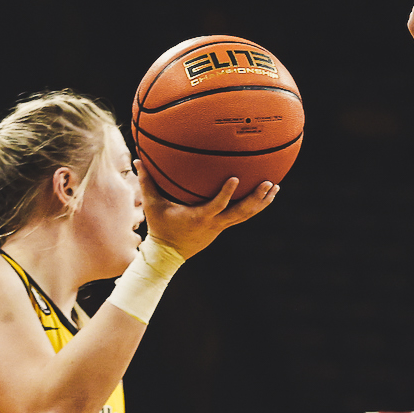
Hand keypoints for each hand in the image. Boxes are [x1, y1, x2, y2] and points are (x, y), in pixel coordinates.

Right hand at [136, 159, 276, 256]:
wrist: (168, 253)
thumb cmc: (160, 227)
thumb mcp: (152, 205)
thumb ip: (146, 182)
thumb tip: (137, 159)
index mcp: (199, 217)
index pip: (217, 205)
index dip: (227, 193)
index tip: (236, 178)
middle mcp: (214, 223)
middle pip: (241, 212)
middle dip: (256, 198)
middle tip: (269, 183)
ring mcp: (221, 227)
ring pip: (246, 215)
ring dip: (262, 202)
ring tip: (275, 187)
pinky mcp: (223, 227)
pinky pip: (243, 216)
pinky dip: (255, 207)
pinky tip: (265, 196)